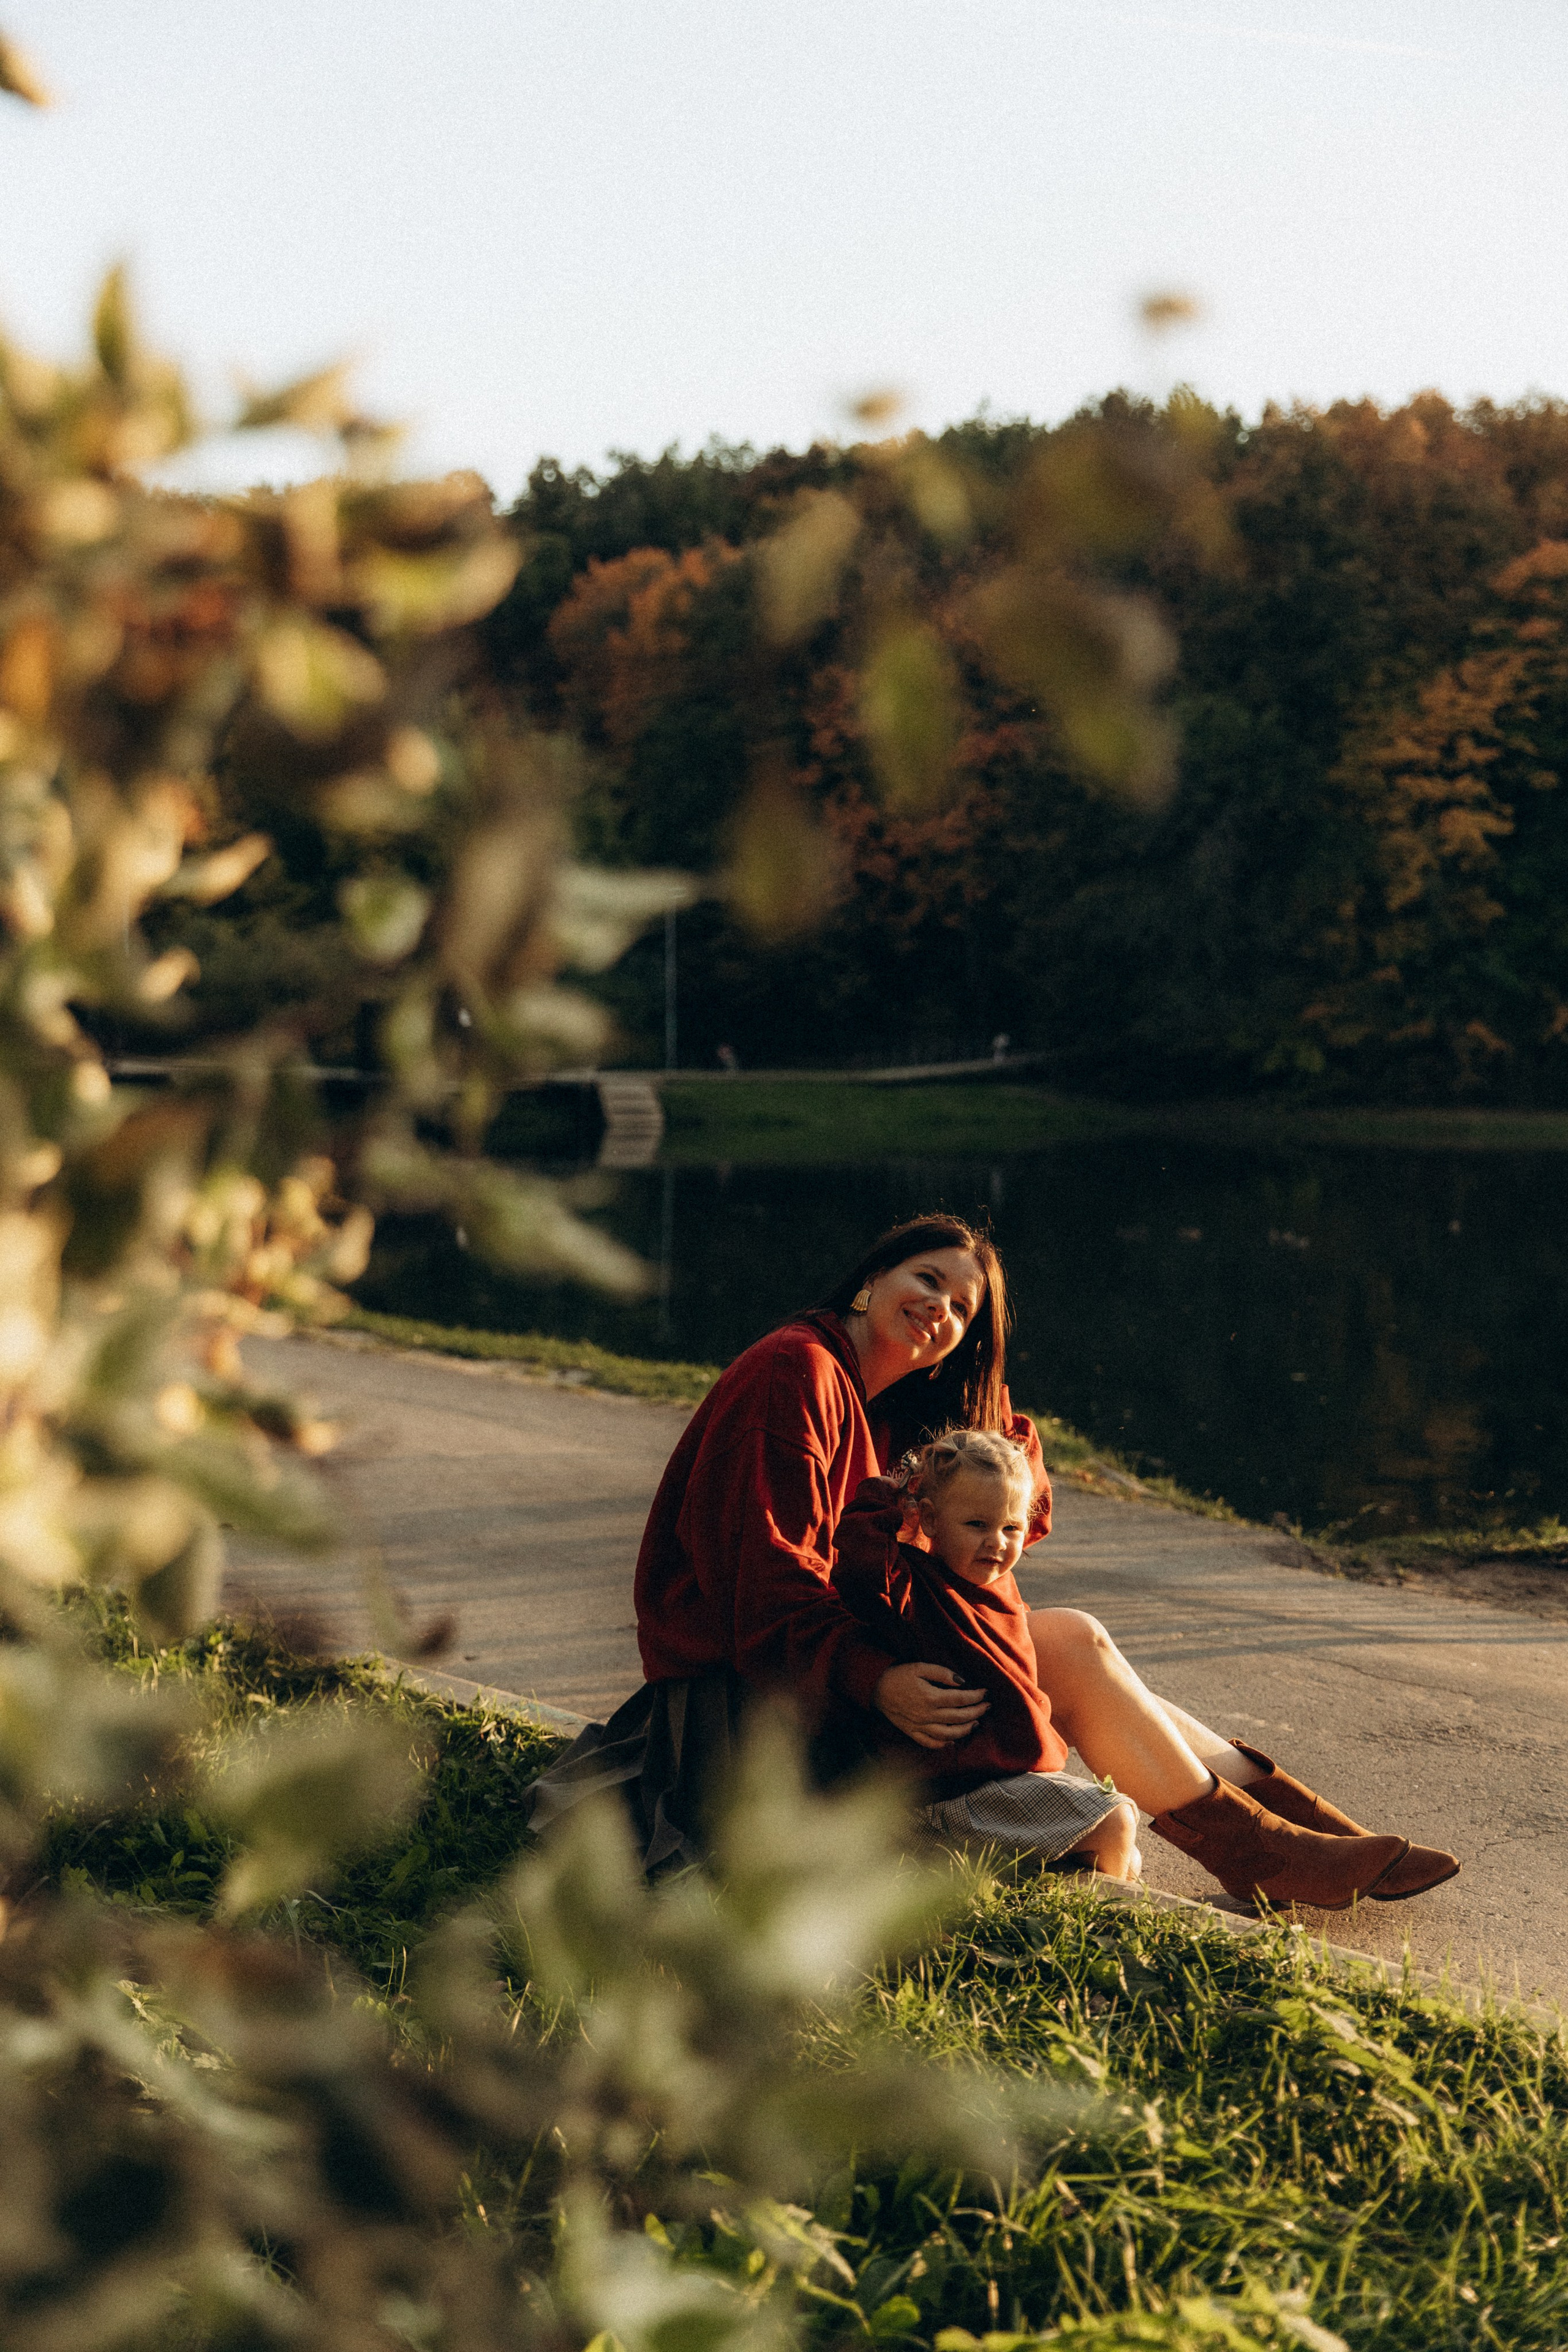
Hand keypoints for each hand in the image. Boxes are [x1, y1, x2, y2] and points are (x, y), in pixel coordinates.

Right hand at [873, 1661, 988, 1749]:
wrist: (876, 1688)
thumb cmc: (899, 1675)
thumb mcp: (920, 1667)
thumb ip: (942, 1673)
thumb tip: (962, 1681)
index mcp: (930, 1697)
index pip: (960, 1699)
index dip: (976, 1697)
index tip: (986, 1693)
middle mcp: (927, 1715)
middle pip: (958, 1717)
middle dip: (977, 1712)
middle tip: (987, 1706)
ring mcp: (919, 1726)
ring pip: (948, 1734)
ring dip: (965, 1730)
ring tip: (976, 1723)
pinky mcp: (912, 1732)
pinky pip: (930, 1743)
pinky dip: (944, 1744)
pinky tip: (953, 1740)